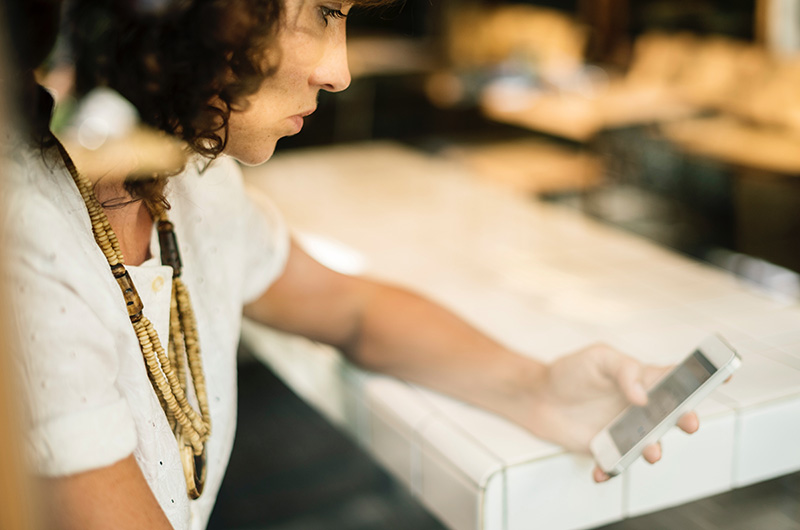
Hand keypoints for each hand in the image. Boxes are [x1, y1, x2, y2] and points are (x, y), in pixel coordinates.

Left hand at [519, 343, 698, 481]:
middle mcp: (641, 407)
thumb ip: (623, 371)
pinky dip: (612, 469)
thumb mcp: (598, 358)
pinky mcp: (607, 448)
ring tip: (649, 452)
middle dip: (686, 420)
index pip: (677, 378)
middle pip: (672, 416)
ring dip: (653, 450)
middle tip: (688, 422)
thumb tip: (642, 396)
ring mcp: (627, 429)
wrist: (538, 396)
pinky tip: (602, 469)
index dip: (702, 377)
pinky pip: (617, 463)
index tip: (723, 375)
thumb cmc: (570, 372)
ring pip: (650, 444)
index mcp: (643, 380)